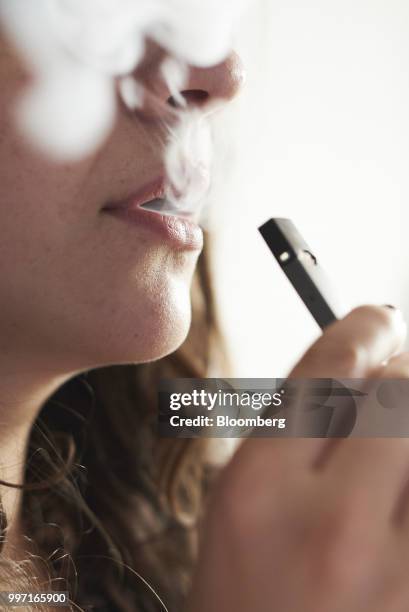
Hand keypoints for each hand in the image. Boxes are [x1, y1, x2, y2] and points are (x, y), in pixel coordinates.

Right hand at [188, 306, 408, 611]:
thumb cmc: (243, 594)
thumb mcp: (239, 501)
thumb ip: (291, 427)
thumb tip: (357, 367)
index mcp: (260, 491)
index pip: (328, 370)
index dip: (362, 328)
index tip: (378, 318)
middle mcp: (332, 526)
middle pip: (401, 393)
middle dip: (402, 372)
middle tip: (395, 377)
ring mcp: (395, 573)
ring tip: (394, 442)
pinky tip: (399, 487)